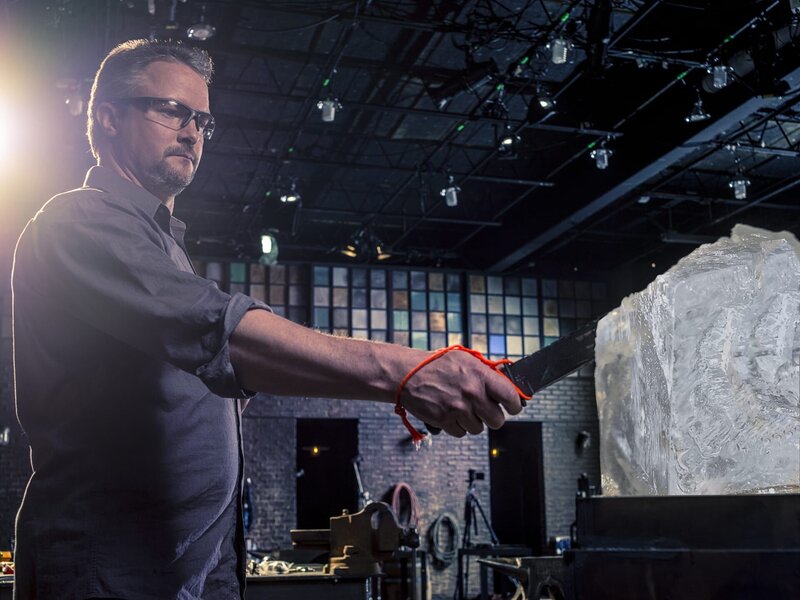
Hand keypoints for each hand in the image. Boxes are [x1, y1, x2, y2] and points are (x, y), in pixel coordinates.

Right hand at [398, 349, 522, 436]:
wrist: (407, 374)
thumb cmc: (435, 365)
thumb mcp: (465, 360)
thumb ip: (486, 372)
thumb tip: (506, 384)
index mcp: (480, 375)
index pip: (510, 397)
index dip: (514, 404)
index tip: (512, 406)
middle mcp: (471, 393)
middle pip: (497, 420)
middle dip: (492, 416)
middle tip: (485, 409)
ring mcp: (458, 409)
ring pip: (479, 428)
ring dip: (473, 421)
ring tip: (462, 407)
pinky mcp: (445, 421)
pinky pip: (462, 433)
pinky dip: (458, 426)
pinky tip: (451, 413)